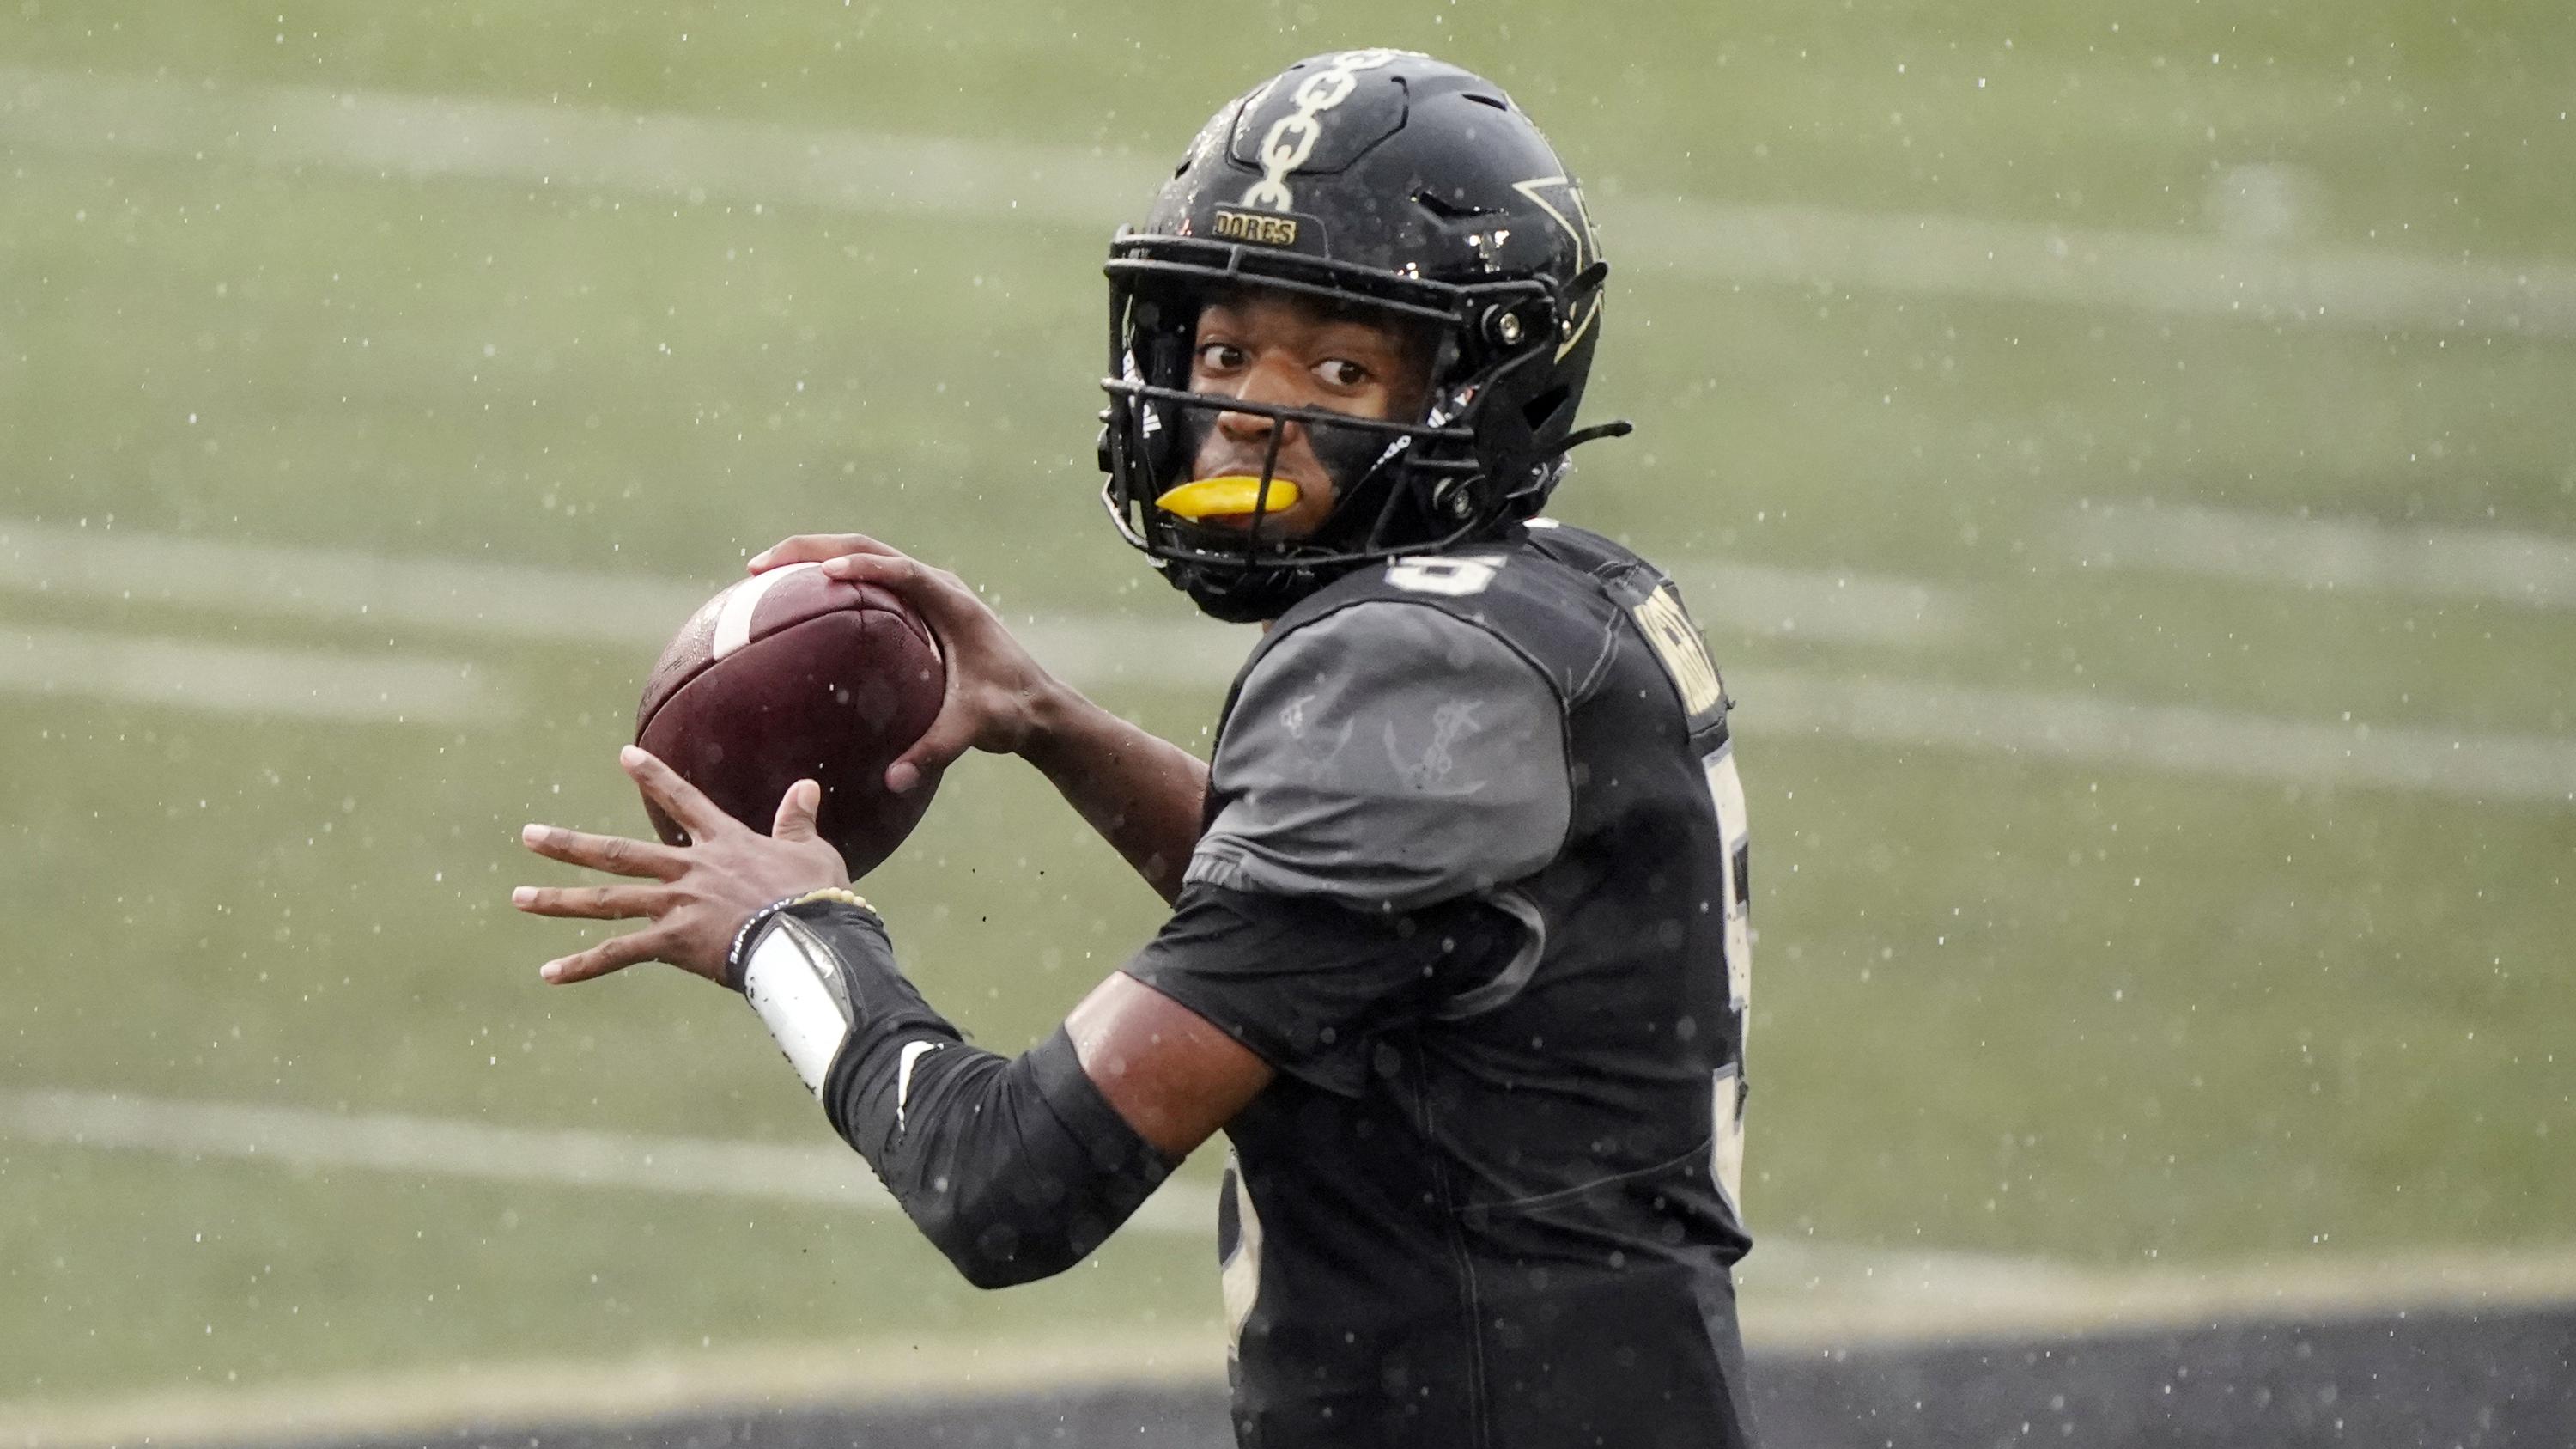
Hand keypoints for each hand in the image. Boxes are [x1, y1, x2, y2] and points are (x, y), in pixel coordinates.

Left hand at [512, 745, 849, 986]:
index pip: (682, 800)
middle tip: (528, 835)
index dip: (653, 777)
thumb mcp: (811, 852)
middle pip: (619, 853)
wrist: (809, 936)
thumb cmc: (816, 897)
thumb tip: (805, 788)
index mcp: (723, 843)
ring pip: (606, 899)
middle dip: (569, 845)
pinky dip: (584, 965)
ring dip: (559, 900)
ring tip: (518, 899)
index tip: (624, 756)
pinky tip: (550, 974)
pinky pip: (620, 954)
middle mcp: (689, 870)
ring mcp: (677, 905)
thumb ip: (798, 822)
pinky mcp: (673, 942)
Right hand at [747, 534, 1067, 795]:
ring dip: (814, 558)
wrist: (1039, 706)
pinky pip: (867, 582)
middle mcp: (938, 586)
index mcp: (952, 603)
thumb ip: (936, 751)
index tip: (822, 573)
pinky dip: (830, 581)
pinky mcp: (919, 606)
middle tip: (758, 568)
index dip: (862, 567)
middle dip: (811, 550)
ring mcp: (927, 592)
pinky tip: (794, 605)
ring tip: (761, 577)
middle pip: (868, 549)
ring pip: (863, 558)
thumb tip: (893, 780)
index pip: (902, 571)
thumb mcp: (975, 729)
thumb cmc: (1011, 712)